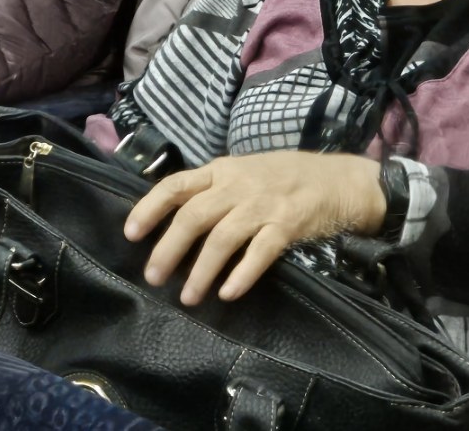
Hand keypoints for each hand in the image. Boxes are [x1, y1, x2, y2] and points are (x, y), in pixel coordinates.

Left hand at [124, 151, 385, 304]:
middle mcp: (237, 186)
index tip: (130, 233)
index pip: (175, 185)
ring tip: (188, 298)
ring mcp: (263, 205)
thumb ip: (212, 189)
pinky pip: (260, 252)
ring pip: (222, 238)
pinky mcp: (288, 225)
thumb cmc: (284, 178)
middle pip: (193, 216)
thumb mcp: (242, 172)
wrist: (338, 179)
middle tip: (153, 277)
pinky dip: (242, 274)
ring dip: (201, 271)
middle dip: (168, 249)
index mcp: (220, 171)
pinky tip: (227, 293)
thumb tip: (174, 217)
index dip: (150, 208)